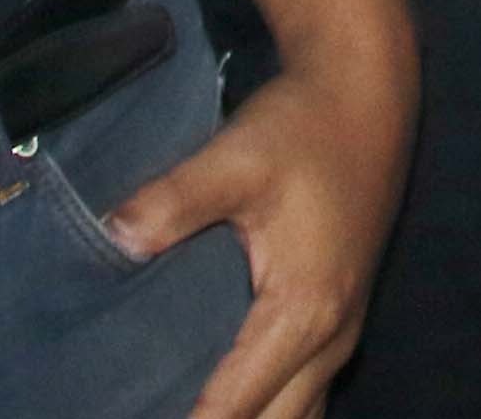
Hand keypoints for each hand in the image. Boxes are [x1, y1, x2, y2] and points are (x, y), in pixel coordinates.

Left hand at [101, 57, 413, 418]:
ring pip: (298, 417)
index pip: (235, 408)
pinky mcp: (342, 319)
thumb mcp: (236, 156)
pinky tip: (230, 401)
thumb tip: (113, 238)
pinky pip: (307, 395)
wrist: (367, 93)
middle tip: (150, 416)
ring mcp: (343, 332)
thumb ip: (174, 201)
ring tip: (183, 409)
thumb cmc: (303, 127)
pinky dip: (270, 411)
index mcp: (303, 312)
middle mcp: (331, 338)